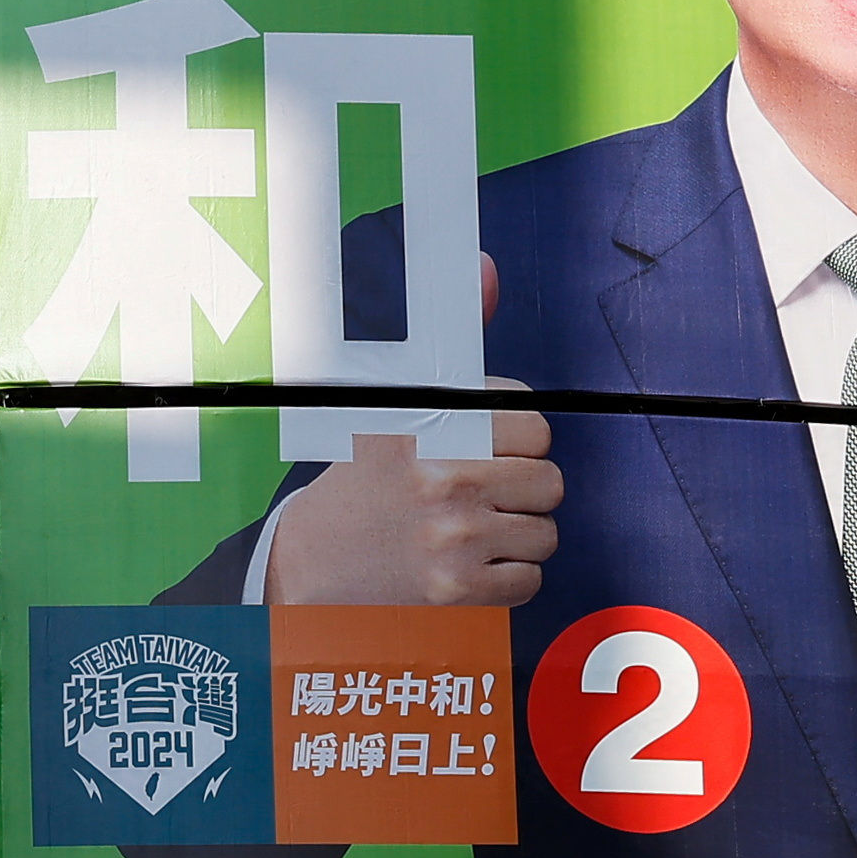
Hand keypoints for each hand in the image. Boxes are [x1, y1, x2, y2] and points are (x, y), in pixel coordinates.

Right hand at [268, 258, 555, 603]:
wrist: (307, 570)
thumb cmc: (360, 486)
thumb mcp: (395, 406)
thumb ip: (452, 341)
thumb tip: (487, 266)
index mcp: (431, 422)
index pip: (532, 424)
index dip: (511, 443)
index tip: (480, 453)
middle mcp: (443, 474)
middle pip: (549, 481)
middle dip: (519, 493)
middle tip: (476, 499)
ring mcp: (454, 536)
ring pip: (545, 532)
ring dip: (514, 538)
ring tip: (468, 534)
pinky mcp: (460, 591)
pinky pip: (531, 579)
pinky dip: (505, 580)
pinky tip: (465, 568)